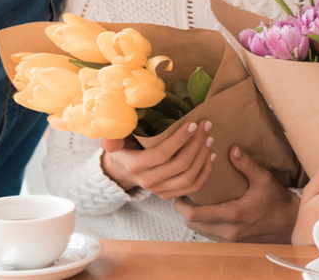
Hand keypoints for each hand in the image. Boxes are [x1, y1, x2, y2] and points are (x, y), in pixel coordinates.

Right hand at [98, 121, 214, 198]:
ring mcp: (159, 191)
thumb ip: (113, 137)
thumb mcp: (116, 140)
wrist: (123, 170)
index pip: (162, 154)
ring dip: (203, 156)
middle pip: (180, 165)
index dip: (180, 139)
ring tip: (209, 138)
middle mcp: (147, 182)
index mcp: (134, 166)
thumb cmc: (124, 148)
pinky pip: (193, 187)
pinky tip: (211, 155)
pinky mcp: (169, 195)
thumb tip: (107, 140)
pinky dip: (205, 172)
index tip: (193, 124)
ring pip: (189, 177)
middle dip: (197, 143)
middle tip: (206, 126)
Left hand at [174, 146, 300, 242]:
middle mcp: (229, 230)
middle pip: (193, 223)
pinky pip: (210, 235)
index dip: (181, 204)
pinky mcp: (233, 242)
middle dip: (184, 210)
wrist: (290, 224)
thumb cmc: (277, 201)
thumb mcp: (264, 179)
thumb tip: (232, 149)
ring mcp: (230, 239)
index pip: (196, 214)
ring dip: (194, 218)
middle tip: (184, 194)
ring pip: (200, 230)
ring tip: (195, 201)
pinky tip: (209, 211)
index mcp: (233, 214)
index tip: (179, 193)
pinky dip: (204, 224)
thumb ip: (246, 165)